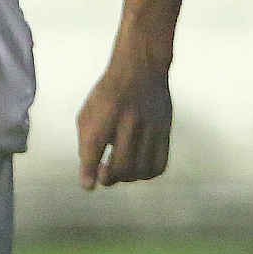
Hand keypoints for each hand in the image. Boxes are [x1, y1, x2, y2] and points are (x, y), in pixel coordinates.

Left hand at [76, 57, 172, 188]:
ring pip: (141, 168)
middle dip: (109, 177)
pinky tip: (136, 169)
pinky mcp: (165, 130)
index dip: (90, 168)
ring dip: (127, 177)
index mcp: (107, 109)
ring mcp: (152, 125)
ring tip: (118, 170)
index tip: (88, 185)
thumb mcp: (89, 110)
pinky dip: (146, 174)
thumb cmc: (109, 93)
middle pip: (122, 163)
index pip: (96, 144)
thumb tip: (90, 176)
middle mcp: (131, 118)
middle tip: (103, 174)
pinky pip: (159, 165)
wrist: (141, 68)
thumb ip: (86, 141)